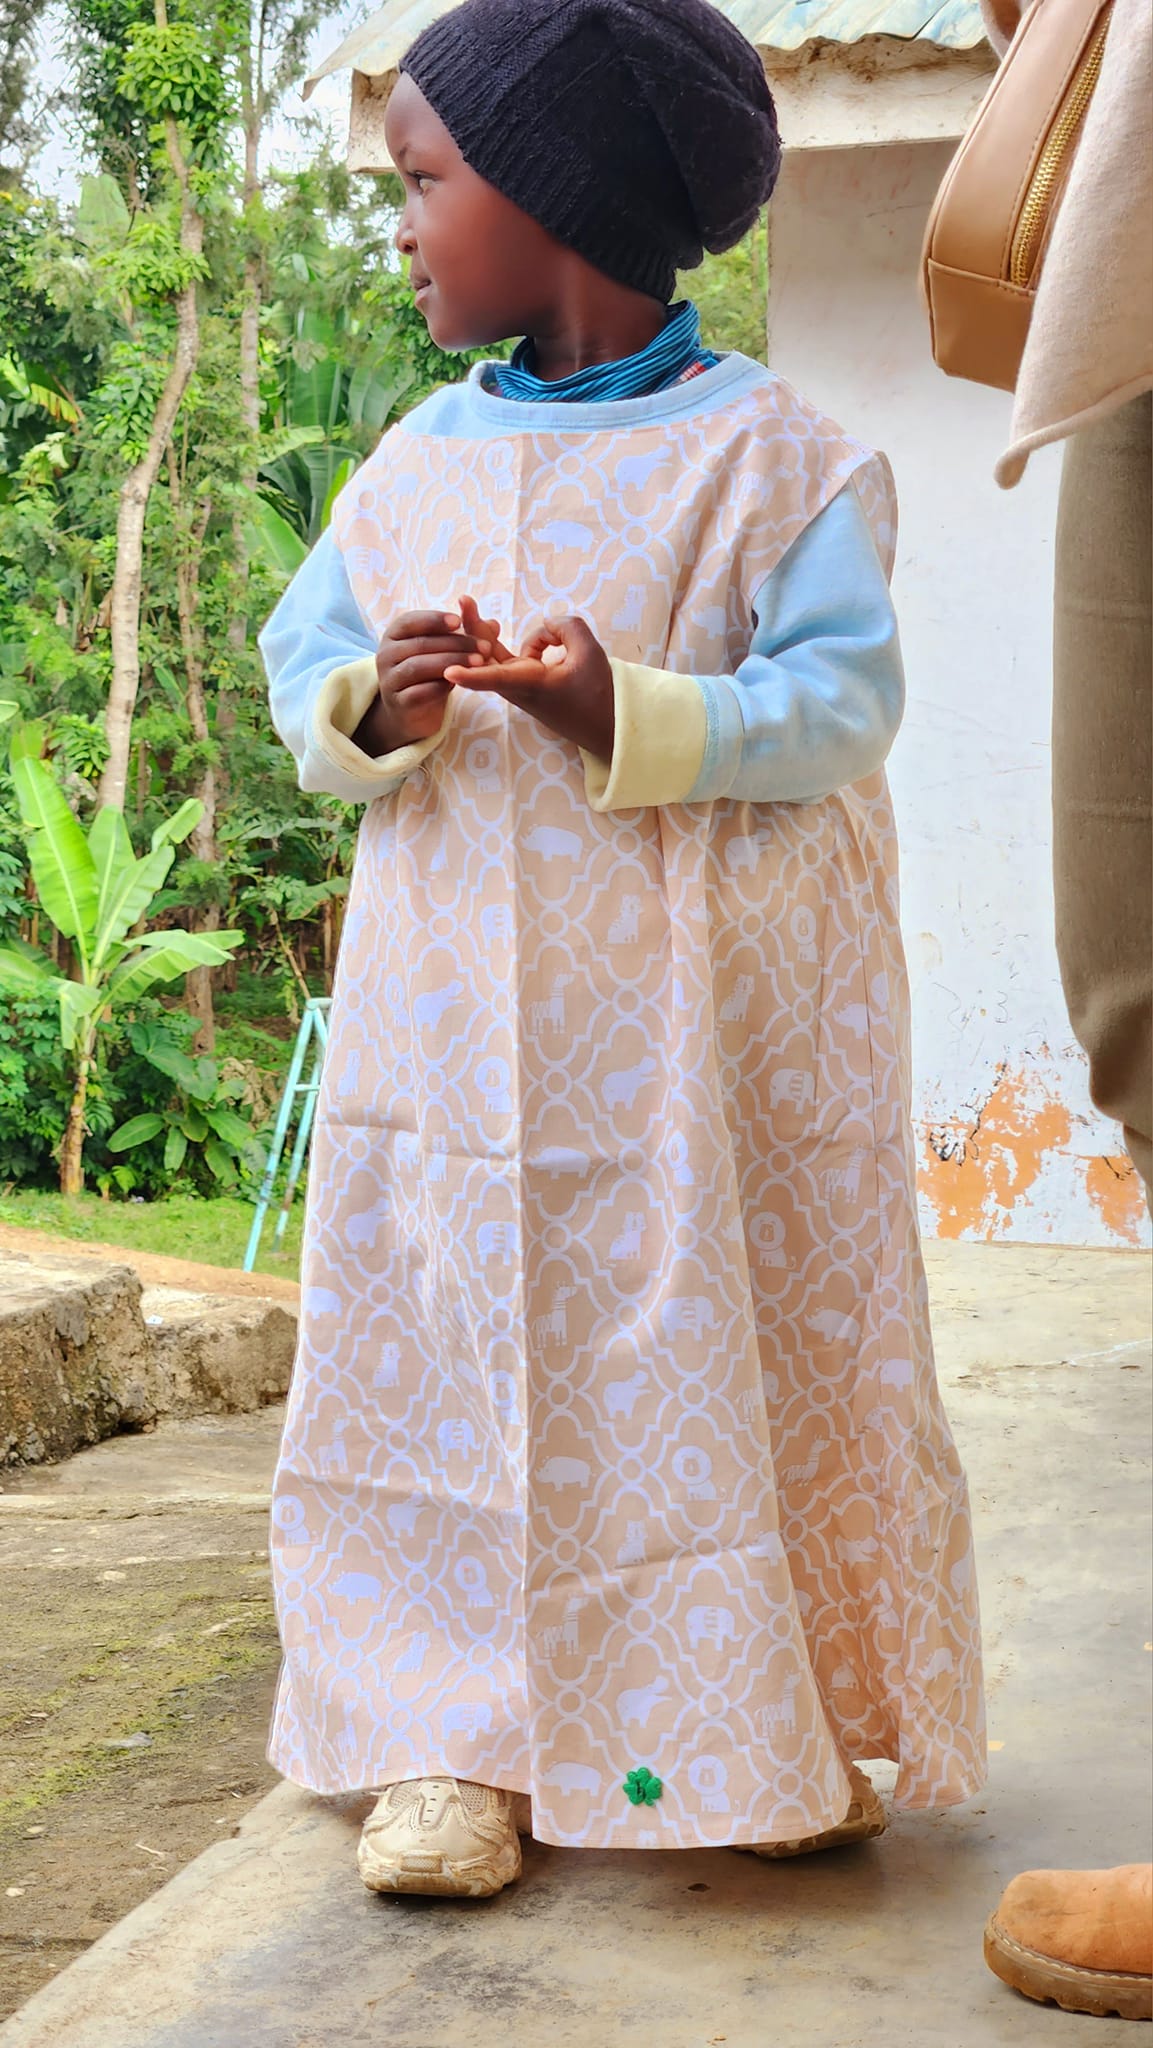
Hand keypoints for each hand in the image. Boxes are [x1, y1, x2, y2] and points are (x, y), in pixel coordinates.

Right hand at [351, 609, 491, 755]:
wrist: (410, 710)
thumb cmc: (429, 672)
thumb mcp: (445, 650)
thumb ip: (467, 635)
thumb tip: (494, 624)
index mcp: (395, 634)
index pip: (411, 621)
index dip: (435, 620)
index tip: (459, 621)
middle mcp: (386, 654)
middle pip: (421, 644)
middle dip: (456, 644)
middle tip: (485, 647)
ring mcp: (389, 679)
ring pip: (419, 666)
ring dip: (451, 663)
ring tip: (480, 664)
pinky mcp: (398, 703)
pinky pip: (418, 692)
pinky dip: (440, 687)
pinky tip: (460, 683)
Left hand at [445, 604, 614, 762]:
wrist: (604, 725)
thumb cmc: (598, 693)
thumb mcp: (590, 652)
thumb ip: (567, 627)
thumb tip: (546, 623)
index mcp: (533, 683)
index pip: (497, 678)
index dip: (471, 674)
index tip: (449, 672)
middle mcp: (519, 687)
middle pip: (485, 657)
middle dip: (474, 628)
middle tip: (465, 599)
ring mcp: (519, 686)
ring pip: (495, 656)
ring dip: (493, 636)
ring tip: (497, 623)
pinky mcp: (524, 683)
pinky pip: (512, 658)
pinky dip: (527, 643)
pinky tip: (552, 642)